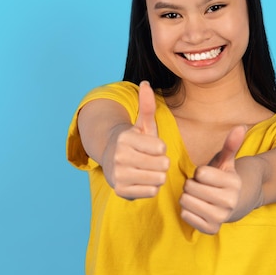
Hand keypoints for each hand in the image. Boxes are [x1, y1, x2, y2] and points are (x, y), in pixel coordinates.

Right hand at [102, 81, 168, 199]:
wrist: (113, 160)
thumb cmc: (135, 141)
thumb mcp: (142, 124)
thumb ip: (146, 105)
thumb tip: (145, 83)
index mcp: (125, 138)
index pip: (161, 148)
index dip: (161, 148)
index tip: (152, 147)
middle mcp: (119, 156)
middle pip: (162, 165)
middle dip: (161, 163)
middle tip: (151, 160)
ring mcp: (118, 175)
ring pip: (158, 179)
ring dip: (157, 175)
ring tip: (147, 170)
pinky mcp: (120, 190)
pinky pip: (151, 192)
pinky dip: (151, 187)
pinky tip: (142, 180)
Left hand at [179, 125, 245, 233]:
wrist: (238, 203)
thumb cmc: (225, 178)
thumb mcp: (227, 161)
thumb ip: (231, 144)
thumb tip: (240, 126)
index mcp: (232, 183)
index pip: (200, 174)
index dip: (199, 172)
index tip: (206, 175)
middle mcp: (229, 202)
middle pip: (190, 188)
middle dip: (191, 185)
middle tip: (200, 187)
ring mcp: (221, 217)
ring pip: (186, 202)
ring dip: (188, 197)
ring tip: (198, 196)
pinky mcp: (211, 229)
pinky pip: (186, 216)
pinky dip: (187, 211)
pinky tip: (197, 207)